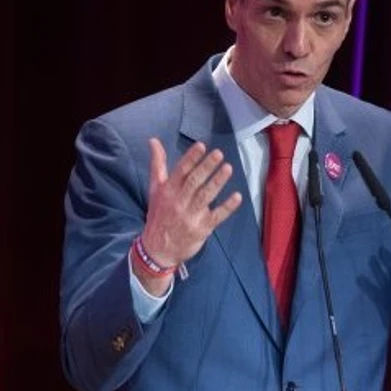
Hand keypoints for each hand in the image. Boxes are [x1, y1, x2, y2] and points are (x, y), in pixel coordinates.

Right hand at [137, 138, 242, 289]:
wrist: (158, 249)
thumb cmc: (158, 214)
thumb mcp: (154, 189)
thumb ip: (157, 164)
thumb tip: (153, 140)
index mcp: (168, 190)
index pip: (180, 171)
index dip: (191, 158)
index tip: (202, 146)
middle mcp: (179, 202)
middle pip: (194, 182)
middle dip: (206, 167)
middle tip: (219, 154)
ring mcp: (191, 216)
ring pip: (205, 196)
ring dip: (217, 182)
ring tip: (228, 168)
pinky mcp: (202, 228)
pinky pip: (216, 216)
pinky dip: (227, 207)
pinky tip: (237, 197)